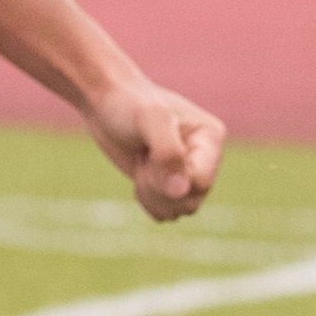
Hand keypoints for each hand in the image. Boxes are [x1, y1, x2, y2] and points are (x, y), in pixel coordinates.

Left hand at [88, 76, 224, 221]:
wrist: (105, 102)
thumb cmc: (127, 103)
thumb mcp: (148, 118)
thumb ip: (168, 152)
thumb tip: (180, 191)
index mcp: (210, 138)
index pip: (201, 182)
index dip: (169, 177)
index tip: (148, 155)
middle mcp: (205, 159)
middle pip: (191, 201)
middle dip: (158, 188)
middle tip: (141, 159)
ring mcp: (188, 173)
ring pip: (181, 210)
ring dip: (153, 196)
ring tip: (141, 166)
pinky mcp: (170, 185)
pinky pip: (169, 213)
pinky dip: (150, 203)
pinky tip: (139, 179)